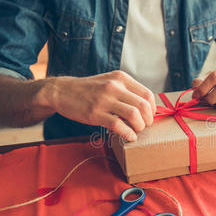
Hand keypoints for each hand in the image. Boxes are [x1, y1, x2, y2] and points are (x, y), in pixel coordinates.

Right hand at [40, 70, 155, 140]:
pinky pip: (118, 125)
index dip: (152, 109)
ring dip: (139, 126)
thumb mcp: (110, 82)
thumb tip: (146, 108)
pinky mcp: (95, 113)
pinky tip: (129, 137)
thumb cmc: (89, 89)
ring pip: (134, 115)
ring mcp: (104, 100)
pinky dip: (128, 134)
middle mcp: (114, 86)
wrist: (62, 91)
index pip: (147, 95)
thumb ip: (126, 91)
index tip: (149, 117)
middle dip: (148, 120)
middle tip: (144, 126)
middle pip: (143, 105)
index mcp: (121, 78)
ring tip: (136, 130)